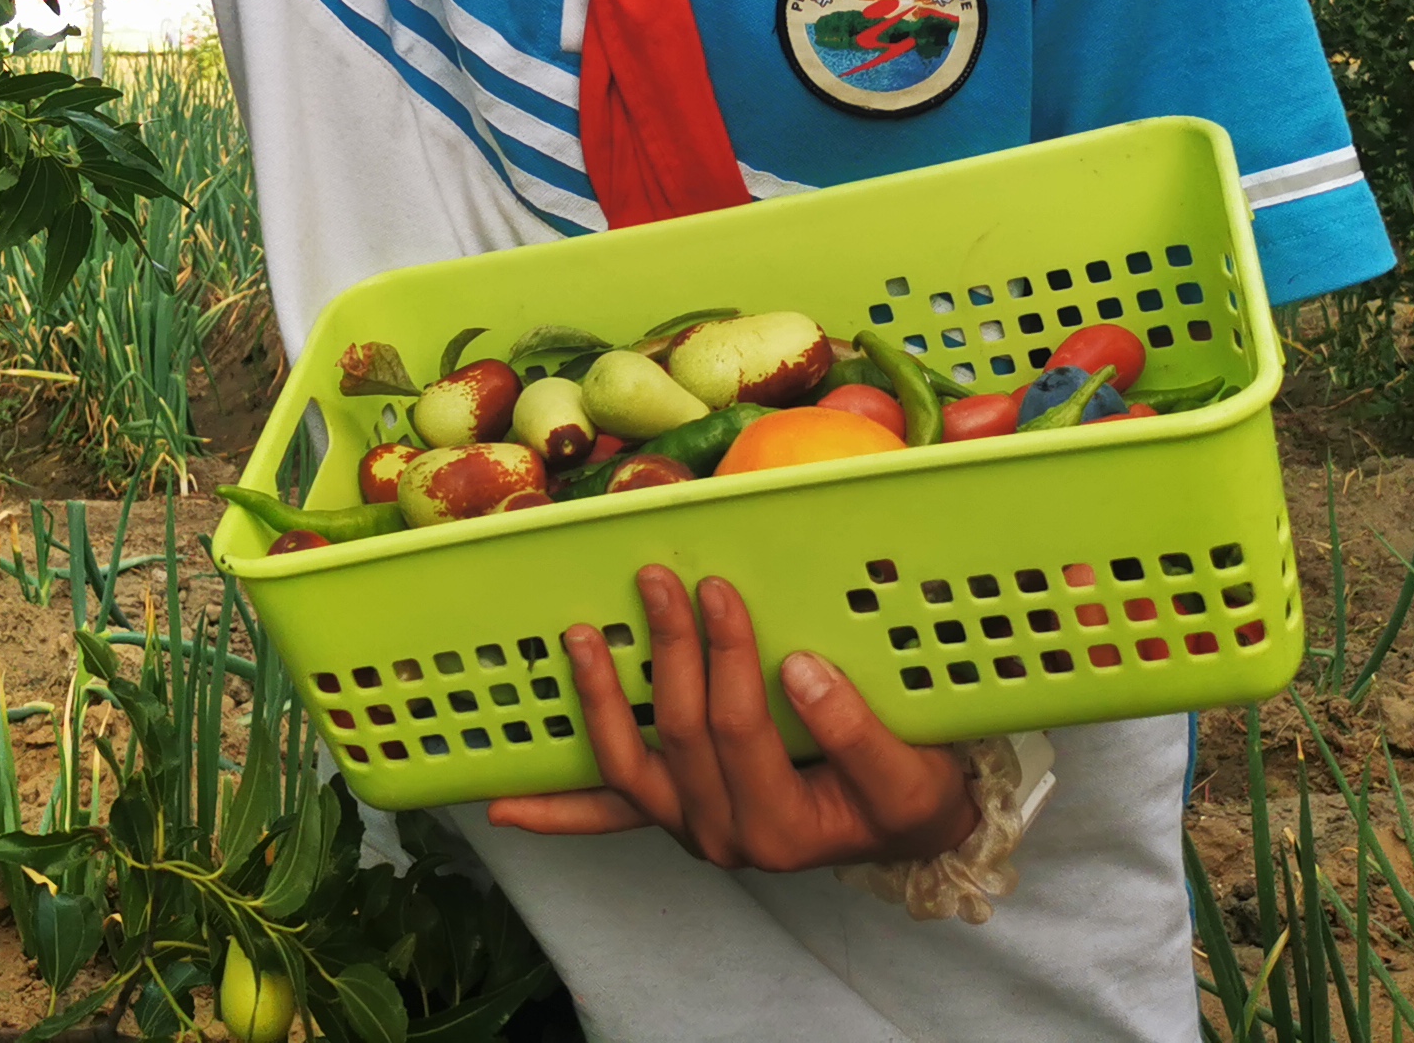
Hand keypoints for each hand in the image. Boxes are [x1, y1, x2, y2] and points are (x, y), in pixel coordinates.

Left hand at [483, 568, 973, 873]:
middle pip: (677, 733)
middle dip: (667, 650)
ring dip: (598, 702)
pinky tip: (502, 806)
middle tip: (657, 578)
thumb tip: (798, 670)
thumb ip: (857, 732)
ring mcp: (689, 825)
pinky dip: (557, 810)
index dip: (724, 657)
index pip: (738, 729)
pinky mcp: (672, 813)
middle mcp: (724, 836)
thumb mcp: (911, 774)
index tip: (720, 589)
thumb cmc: (910, 797)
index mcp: (779, 829)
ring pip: (627, 766)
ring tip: (580, 636)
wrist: (908, 834)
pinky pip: (609, 813)